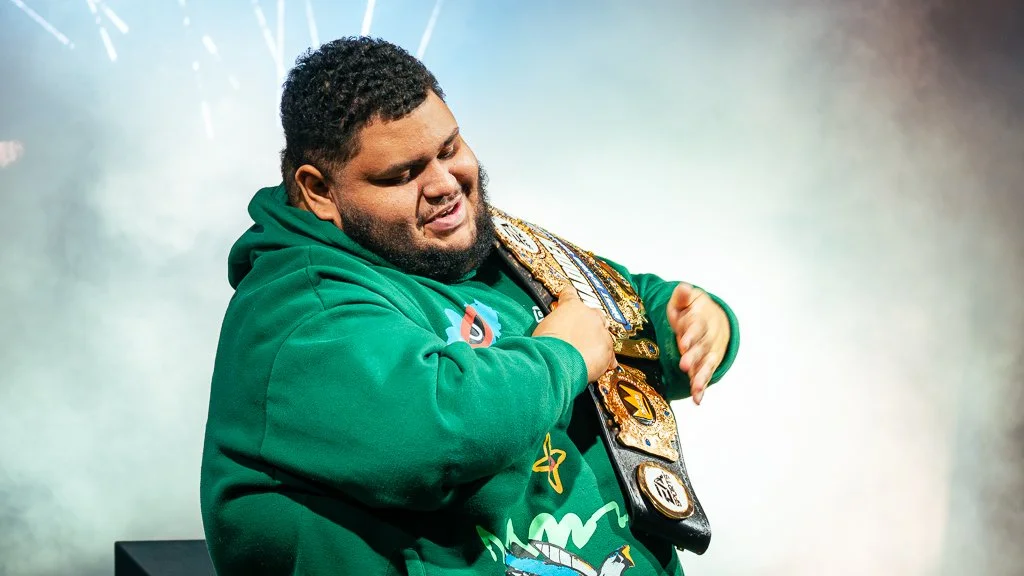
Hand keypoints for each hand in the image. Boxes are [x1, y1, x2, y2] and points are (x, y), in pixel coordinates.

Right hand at [533, 289, 616, 382]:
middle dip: (588, 323)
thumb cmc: (546, 345)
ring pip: (605, 334)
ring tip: (586, 353)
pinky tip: (599, 364)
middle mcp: (589, 315)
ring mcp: (600, 332)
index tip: (569, 297)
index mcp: (571, 305)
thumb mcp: (543, 328)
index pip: (570, 294)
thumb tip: (552, 330)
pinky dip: (605, 359)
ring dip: (597, 342)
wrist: (556, 361)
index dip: (568, 297)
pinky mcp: (607, 350)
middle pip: (595, 314)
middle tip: (579, 333)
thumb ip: (552, 324)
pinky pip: (610, 354)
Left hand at [666, 283, 729, 404]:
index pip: (696, 326)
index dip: (691, 334)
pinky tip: (698, 399)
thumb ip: (683, 297)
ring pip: (706, 364)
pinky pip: (706, 376)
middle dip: (693, 356)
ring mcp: (709, 352)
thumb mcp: (686, 301)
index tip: (683, 341)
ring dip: (700, 375)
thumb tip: (684, 288)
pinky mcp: (708, 364)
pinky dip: (702, 387)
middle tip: (684, 365)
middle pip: (702, 347)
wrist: (714, 320)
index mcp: (700, 319)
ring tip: (695, 387)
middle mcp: (707, 337)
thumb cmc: (692, 311)